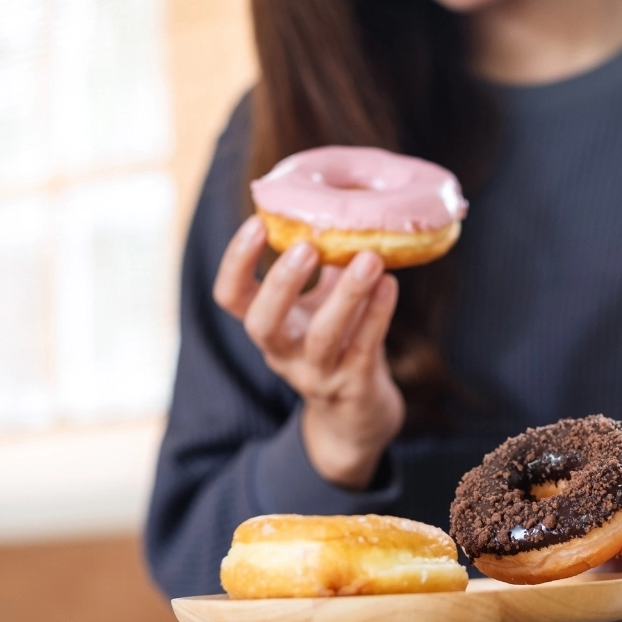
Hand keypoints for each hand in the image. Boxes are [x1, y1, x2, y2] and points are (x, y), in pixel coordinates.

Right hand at [213, 216, 404, 489]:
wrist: (357, 415)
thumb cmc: (337, 344)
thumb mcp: (318, 305)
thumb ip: (322, 265)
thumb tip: (334, 206)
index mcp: (269, 328)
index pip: (231, 298)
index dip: (237, 263)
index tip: (256, 222)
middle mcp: (284, 354)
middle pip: (264, 324)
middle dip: (281, 283)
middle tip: (306, 246)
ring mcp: (318, 374)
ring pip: (324, 337)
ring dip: (346, 295)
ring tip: (369, 257)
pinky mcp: (355, 385)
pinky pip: (364, 348)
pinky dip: (378, 314)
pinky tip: (390, 284)